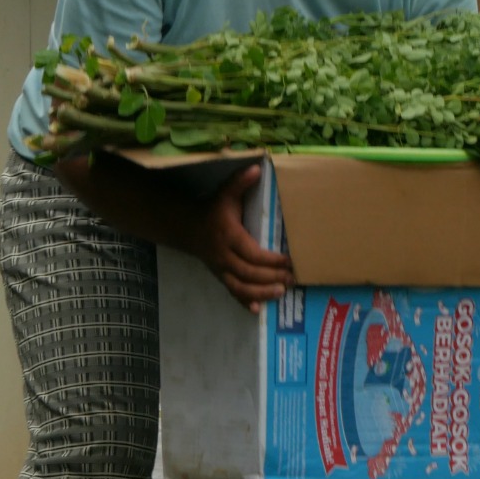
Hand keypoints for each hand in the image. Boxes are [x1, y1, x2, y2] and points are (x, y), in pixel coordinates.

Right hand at [56, 155, 292, 311]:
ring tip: (282, 293)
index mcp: (228, 236)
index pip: (251, 253)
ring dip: (262, 293)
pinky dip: (244, 302)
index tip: (289, 261)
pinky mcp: (219, 276)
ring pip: (240, 287)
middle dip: (271, 278)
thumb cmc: (212, 209)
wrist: (186, 226)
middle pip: (248, 273)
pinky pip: (231, 292)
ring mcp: (220, 268)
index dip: (271, 261)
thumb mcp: (225, 193)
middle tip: (293, 279)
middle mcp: (223, 256)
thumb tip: (257, 168)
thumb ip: (240, 182)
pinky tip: (257, 310)